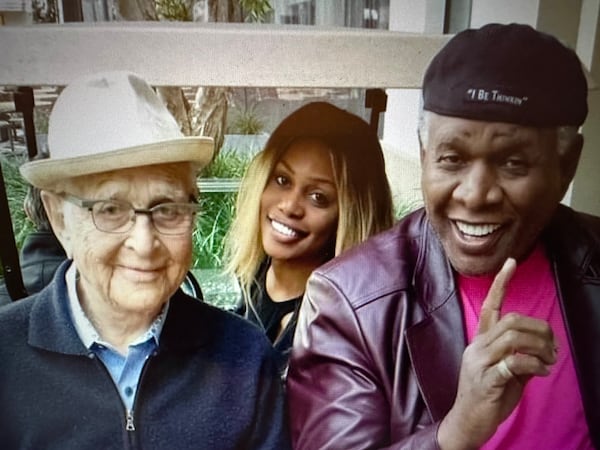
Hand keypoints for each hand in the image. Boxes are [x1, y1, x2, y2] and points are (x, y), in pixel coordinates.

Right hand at [438, 258, 556, 449]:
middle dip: (540, 329)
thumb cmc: (487, 396)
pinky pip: (514, 363)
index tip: (511, 262)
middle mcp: (477, 347)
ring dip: (540, 347)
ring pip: (514, 338)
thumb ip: (518, 356)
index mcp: (480, 341)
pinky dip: (535, 365)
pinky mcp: (487, 379)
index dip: (501, 283)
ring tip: (549, 360)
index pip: (490, 305)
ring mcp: (480, 362)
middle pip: (511, 320)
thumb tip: (542, 348)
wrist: (466, 422)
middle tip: (552, 348)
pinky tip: (541, 372)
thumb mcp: (504, 372)